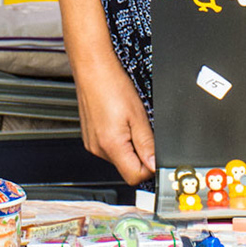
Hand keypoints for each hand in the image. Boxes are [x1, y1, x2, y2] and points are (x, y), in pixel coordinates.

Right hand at [72, 54, 155, 183]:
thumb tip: (154, 165)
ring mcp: (92, 144)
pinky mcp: (90, 138)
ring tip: (129, 121)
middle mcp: (98, 149)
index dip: (149, 168)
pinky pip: (109, 147)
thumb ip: (147, 144)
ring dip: (129, 146)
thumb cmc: (113, 86)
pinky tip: (119, 121)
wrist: (93, 70)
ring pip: (118, 158)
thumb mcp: (138, 116)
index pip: (135, 177)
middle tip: (143, 130)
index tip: (155, 154)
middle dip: (140, 155)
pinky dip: (118, 139)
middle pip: (126, 168)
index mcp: (111, 146)